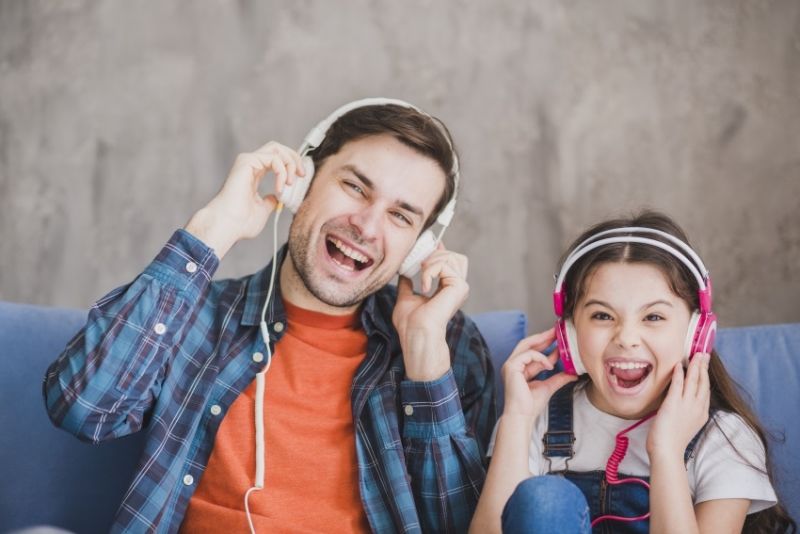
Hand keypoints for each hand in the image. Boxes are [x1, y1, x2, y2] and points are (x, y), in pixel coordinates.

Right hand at [184, 141, 305, 258]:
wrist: (228, 225)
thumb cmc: (240, 222)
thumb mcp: (262, 210)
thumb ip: (269, 202)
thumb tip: (275, 198)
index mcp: (253, 174)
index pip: (276, 158)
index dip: (291, 164)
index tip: (301, 177)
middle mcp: (250, 165)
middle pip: (278, 148)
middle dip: (294, 158)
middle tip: (301, 174)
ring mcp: (247, 161)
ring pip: (277, 149)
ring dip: (290, 164)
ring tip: (290, 183)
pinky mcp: (247, 161)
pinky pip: (273, 158)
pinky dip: (282, 171)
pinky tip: (280, 187)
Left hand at [392, 242, 468, 380]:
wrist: (416, 334)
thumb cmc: (411, 323)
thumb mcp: (405, 298)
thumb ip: (407, 285)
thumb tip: (403, 273)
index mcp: (446, 289)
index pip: (449, 262)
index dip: (440, 249)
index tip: (429, 242)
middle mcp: (456, 287)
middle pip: (455, 256)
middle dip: (436, 253)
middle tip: (419, 261)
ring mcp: (460, 287)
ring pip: (452, 257)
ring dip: (432, 261)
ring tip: (422, 275)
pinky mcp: (459, 287)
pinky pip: (445, 265)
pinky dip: (430, 271)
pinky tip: (424, 286)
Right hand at [501, 328, 577, 418]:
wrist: (523, 415)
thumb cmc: (530, 405)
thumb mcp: (549, 387)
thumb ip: (559, 378)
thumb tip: (572, 374)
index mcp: (520, 369)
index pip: (533, 352)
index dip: (546, 345)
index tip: (559, 340)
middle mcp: (514, 365)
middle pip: (528, 344)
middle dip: (543, 337)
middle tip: (556, 331)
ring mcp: (511, 365)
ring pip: (526, 345)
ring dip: (542, 340)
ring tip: (555, 337)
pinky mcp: (511, 367)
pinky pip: (527, 354)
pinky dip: (540, 357)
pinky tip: (550, 365)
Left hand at [646, 353, 710, 458]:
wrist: (667, 451)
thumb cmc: (672, 440)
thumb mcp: (686, 424)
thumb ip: (688, 411)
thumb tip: (684, 401)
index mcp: (701, 413)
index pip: (706, 390)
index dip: (705, 375)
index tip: (705, 364)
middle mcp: (697, 408)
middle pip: (703, 382)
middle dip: (703, 366)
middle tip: (704, 353)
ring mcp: (686, 405)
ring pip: (693, 381)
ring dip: (694, 366)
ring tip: (695, 354)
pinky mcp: (673, 404)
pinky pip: (678, 385)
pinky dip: (679, 374)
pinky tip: (679, 365)